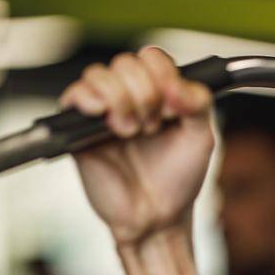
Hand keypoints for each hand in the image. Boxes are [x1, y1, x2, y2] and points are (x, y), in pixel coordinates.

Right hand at [59, 47, 213, 248]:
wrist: (156, 217)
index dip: (162, 76)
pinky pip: (74, 95)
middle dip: (144, 95)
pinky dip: (89, 98)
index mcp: (156, 93)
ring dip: (121, 100)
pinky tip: (106, 119)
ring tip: (131, 132)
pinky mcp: (78, 129)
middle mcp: (127, 96)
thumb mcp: (200, 138)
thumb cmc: (176, 180)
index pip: (151, 58)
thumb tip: (176, 84)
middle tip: (152, 128)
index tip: (173, 108)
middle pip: (126, 63)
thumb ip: (198, 102)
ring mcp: (102, 111)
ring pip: (99, 74)